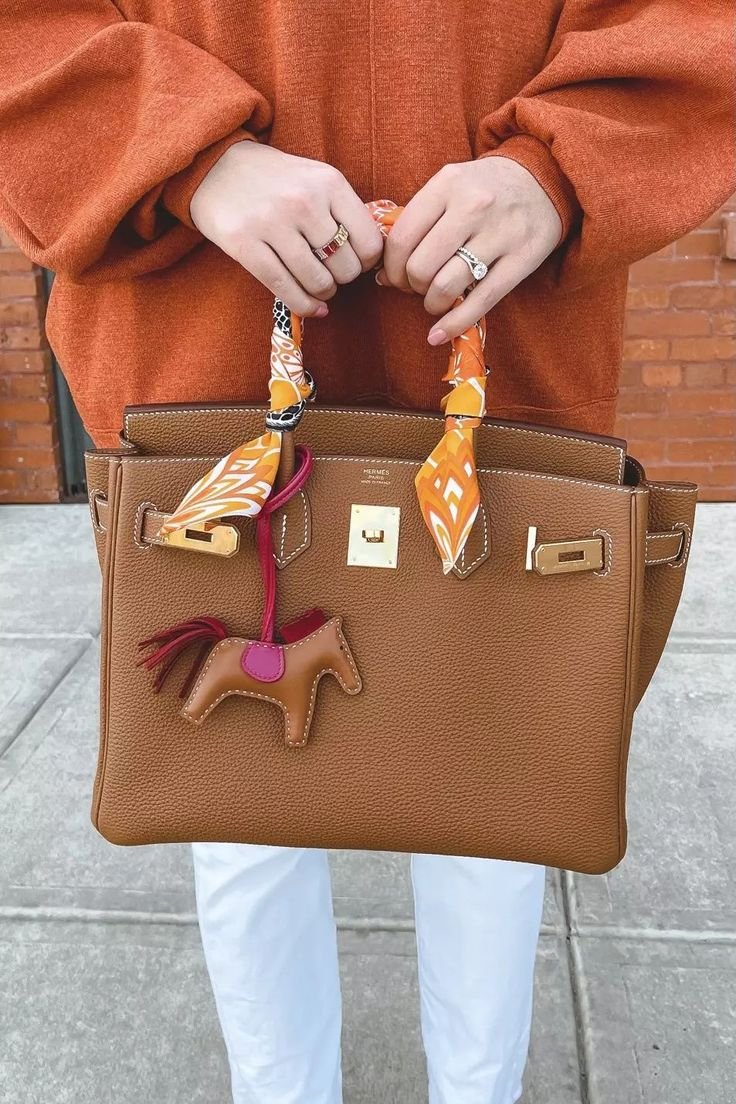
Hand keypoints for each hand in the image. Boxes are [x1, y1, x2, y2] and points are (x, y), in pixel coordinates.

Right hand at [189, 142, 383, 316]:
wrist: (216, 166)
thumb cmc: (276, 180)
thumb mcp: (315, 179)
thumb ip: (343, 211)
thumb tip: (372, 260)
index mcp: (329, 182)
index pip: (369, 242)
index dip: (366, 262)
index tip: (354, 262)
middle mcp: (303, 201)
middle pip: (345, 267)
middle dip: (342, 279)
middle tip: (331, 274)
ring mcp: (272, 223)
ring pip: (318, 282)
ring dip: (323, 293)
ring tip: (318, 286)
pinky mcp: (245, 244)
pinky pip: (285, 289)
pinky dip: (303, 305)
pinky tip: (311, 307)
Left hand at [377, 157, 562, 343]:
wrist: (544, 180)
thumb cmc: (485, 189)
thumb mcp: (449, 187)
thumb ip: (418, 222)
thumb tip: (383, 275)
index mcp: (448, 184)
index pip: (401, 238)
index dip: (390, 268)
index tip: (394, 277)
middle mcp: (473, 206)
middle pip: (421, 267)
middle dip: (411, 287)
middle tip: (417, 288)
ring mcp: (500, 233)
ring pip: (446, 286)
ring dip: (432, 304)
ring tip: (435, 301)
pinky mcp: (522, 259)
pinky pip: (480, 301)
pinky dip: (453, 324)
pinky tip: (438, 334)